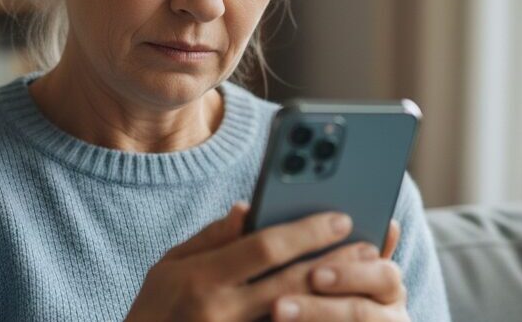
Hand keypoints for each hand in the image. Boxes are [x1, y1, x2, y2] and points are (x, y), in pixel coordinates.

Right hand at [125, 202, 381, 321]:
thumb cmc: (154, 308)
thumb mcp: (170, 264)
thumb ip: (212, 237)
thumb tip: (249, 209)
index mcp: (202, 278)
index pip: (264, 247)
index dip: (306, 231)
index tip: (338, 218)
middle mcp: (221, 311)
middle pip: (290, 282)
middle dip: (332, 261)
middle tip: (367, 245)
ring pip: (296, 313)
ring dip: (332, 293)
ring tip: (362, 274)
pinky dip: (312, 318)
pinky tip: (336, 307)